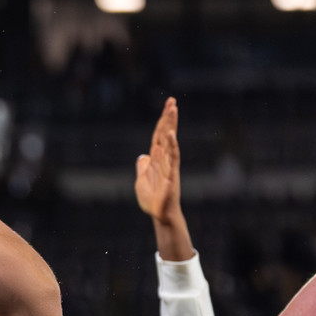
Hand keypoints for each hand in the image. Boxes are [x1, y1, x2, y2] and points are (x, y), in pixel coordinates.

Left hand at [135, 97, 181, 221]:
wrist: (159, 215)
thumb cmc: (152, 200)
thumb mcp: (142, 180)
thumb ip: (142, 167)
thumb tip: (142, 157)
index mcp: (156, 159)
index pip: (159, 136)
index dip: (162, 121)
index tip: (168, 105)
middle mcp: (164, 159)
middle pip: (166, 135)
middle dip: (169, 118)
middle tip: (172, 101)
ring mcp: (169, 166)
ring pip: (170, 142)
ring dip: (171, 126)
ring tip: (173, 110)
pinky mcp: (171, 175)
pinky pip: (172, 158)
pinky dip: (172, 146)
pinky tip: (171, 135)